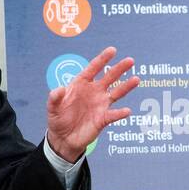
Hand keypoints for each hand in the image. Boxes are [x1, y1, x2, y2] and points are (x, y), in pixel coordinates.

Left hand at [46, 46, 138, 162]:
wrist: (63, 138)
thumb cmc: (58, 119)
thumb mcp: (52, 108)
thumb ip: (54, 98)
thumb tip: (58, 89)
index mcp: (81, 84)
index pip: (93, 69)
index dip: (102, 59)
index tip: (112, 50)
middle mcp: (94, 92)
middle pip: (109, 77)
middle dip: (119, 69)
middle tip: (130, 60)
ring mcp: (100, 104)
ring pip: (116, 93)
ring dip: (126, 86)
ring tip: (136, 79)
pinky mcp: (103, 119)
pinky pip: (113, 115)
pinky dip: (120, 113)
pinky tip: (127, 111)